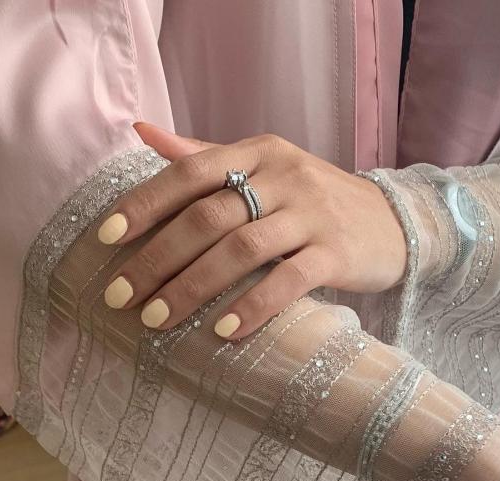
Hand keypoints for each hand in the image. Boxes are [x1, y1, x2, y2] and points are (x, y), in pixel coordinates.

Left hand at [96, 122, 407, 339]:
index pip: (191, 172)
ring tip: (157, 319)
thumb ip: (205, 156)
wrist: (393, 223)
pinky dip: (254, 306)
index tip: (106, 238)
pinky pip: (290, 281)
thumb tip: (141, 131)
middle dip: (157, 258)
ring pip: (242, 249)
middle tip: (120, 296)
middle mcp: (284, 176)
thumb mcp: (265, 169)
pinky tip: (225, 330)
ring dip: (193, 287)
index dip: (145, 203)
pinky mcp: (337, 254)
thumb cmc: (316, 202)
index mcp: (259, 152)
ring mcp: (313, 215)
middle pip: (208, 216)